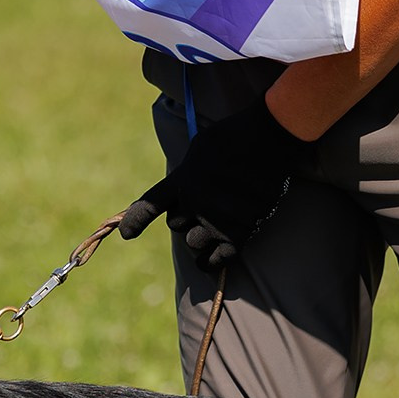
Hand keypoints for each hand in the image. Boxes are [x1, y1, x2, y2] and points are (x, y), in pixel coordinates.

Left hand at [118, 100, 313, 269]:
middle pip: (176, 226)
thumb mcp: (200, 146)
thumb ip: (187, 170)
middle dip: (186, 218)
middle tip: (205, 204)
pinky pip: (218, 259)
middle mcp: (195, 202)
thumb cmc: (235, 135)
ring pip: (195, 243)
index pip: (149, 205)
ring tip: (217, 221)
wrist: (271, 137)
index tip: (127, 234)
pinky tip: (207, 262)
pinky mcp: (240, 230)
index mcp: (182, 180)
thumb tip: (181, 187)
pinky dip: (211, 263)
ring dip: (201, 236)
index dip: (135, 221)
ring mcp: (217, 219)